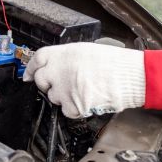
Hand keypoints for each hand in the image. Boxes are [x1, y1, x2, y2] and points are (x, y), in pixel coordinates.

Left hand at [23, 42, 144, 118]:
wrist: (133, 77)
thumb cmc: (115, 63)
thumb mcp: (84, 51)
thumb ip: (64, 58)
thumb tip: (52, 65)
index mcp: (63, 54)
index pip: (37, 59)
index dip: (31, 68)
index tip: (27, 74)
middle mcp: (60, 71)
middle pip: (40, 80)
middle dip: (46, 83)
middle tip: (59, 84)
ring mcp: (65, 89)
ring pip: (53, 97)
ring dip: (62, 96)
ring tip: (81, 90)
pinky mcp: (74, 105)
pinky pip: (66, 110)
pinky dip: (74, 108)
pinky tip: (86, 100)